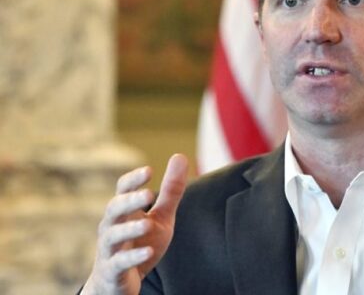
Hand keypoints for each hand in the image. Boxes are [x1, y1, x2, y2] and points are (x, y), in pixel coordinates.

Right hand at [81, 154, 188, 294]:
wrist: (117, 284)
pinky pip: (119, 263)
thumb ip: (170, 190)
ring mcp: (110, 249)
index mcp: (124, 211)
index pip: (123, 189)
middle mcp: (112, 227)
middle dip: (129, 201)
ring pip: (113, 236)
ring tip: (148, 224)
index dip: (133, 179)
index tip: (149, 170)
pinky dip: (132, 257)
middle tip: (148, 194)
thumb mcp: (161, 216)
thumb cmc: (140, 243)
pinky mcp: (113, 271)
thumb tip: (179, 156)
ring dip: (129, 229)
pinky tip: (148, 253)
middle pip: (114, 209)